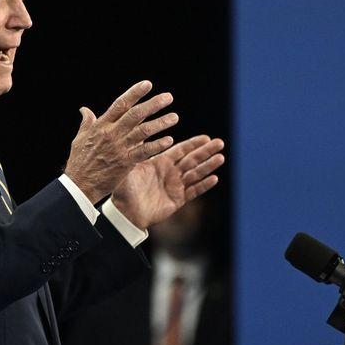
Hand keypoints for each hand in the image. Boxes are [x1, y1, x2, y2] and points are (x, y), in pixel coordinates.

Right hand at [63, 81, 179, 203]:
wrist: (79, 185)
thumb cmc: (79, 162)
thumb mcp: (80, 138)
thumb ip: (87, 122)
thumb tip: (84, 109)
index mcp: (101, 126)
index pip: (120, 104)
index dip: (134, 93)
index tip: (148, 84)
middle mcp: (111, 134)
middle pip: (135, 114)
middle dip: (153, 104)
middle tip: (169, 97)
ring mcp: (119, 148)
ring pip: (144, 131)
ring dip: (161, 123)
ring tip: (174, 117)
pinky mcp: (125, 163)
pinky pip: (145, 151)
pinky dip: (157, 145)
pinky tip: (169, 140)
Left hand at [110, 135, 224, 228]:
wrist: (125, 213)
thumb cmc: (124, 189)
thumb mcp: (130, 167)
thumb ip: (136, 151)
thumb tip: (135, 132)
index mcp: (160, 163)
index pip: (180, 150)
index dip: (193, 144)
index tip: (206, 137)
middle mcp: (170, 173)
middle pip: (192, 160)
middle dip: (206, 152)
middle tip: (220, 143)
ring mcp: (175, 186)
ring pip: (196, 174)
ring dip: (208, 166)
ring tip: (221, 157)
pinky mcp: (178, 200)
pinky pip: (193, 192)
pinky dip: (204, 186)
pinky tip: (214, 178)